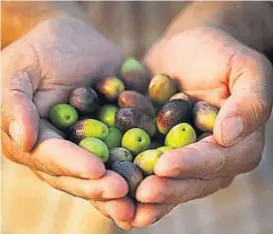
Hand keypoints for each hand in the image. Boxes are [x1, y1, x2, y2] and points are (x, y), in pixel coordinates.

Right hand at [1, 17, 134, 225]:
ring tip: (146, 195)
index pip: (54, 159)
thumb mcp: (17, 72)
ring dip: (127, 181)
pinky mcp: (117, 129)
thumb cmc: (39, 51)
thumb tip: (22, 140)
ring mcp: (95, 142)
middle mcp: (68, 149)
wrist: (71, 37)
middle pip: (83, 173)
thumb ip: (15, 105)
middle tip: (124, 195)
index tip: (97, 171)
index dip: (74, 166)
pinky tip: (162, 166)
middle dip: (103, 186)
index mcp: (40, 141)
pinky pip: (131, 144)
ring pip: (110, 167)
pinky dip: (145, 154)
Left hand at [128, 27, 272, 227]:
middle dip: (165, 189)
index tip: (165, 166)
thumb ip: (250, 102)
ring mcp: (182, 157)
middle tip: (141, 194)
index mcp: (237, 145)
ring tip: (121, 206)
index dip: (192, 166)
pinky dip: (127, 176)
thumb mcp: (246, 69)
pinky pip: (144, 166)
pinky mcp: (158, 149)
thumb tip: (229, 135)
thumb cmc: (220, 54)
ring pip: (166, 182)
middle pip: (189, 181)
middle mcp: (210, 159)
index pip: (216, 161)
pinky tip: (107, 187)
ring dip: (144, 195)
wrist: (187, 49)